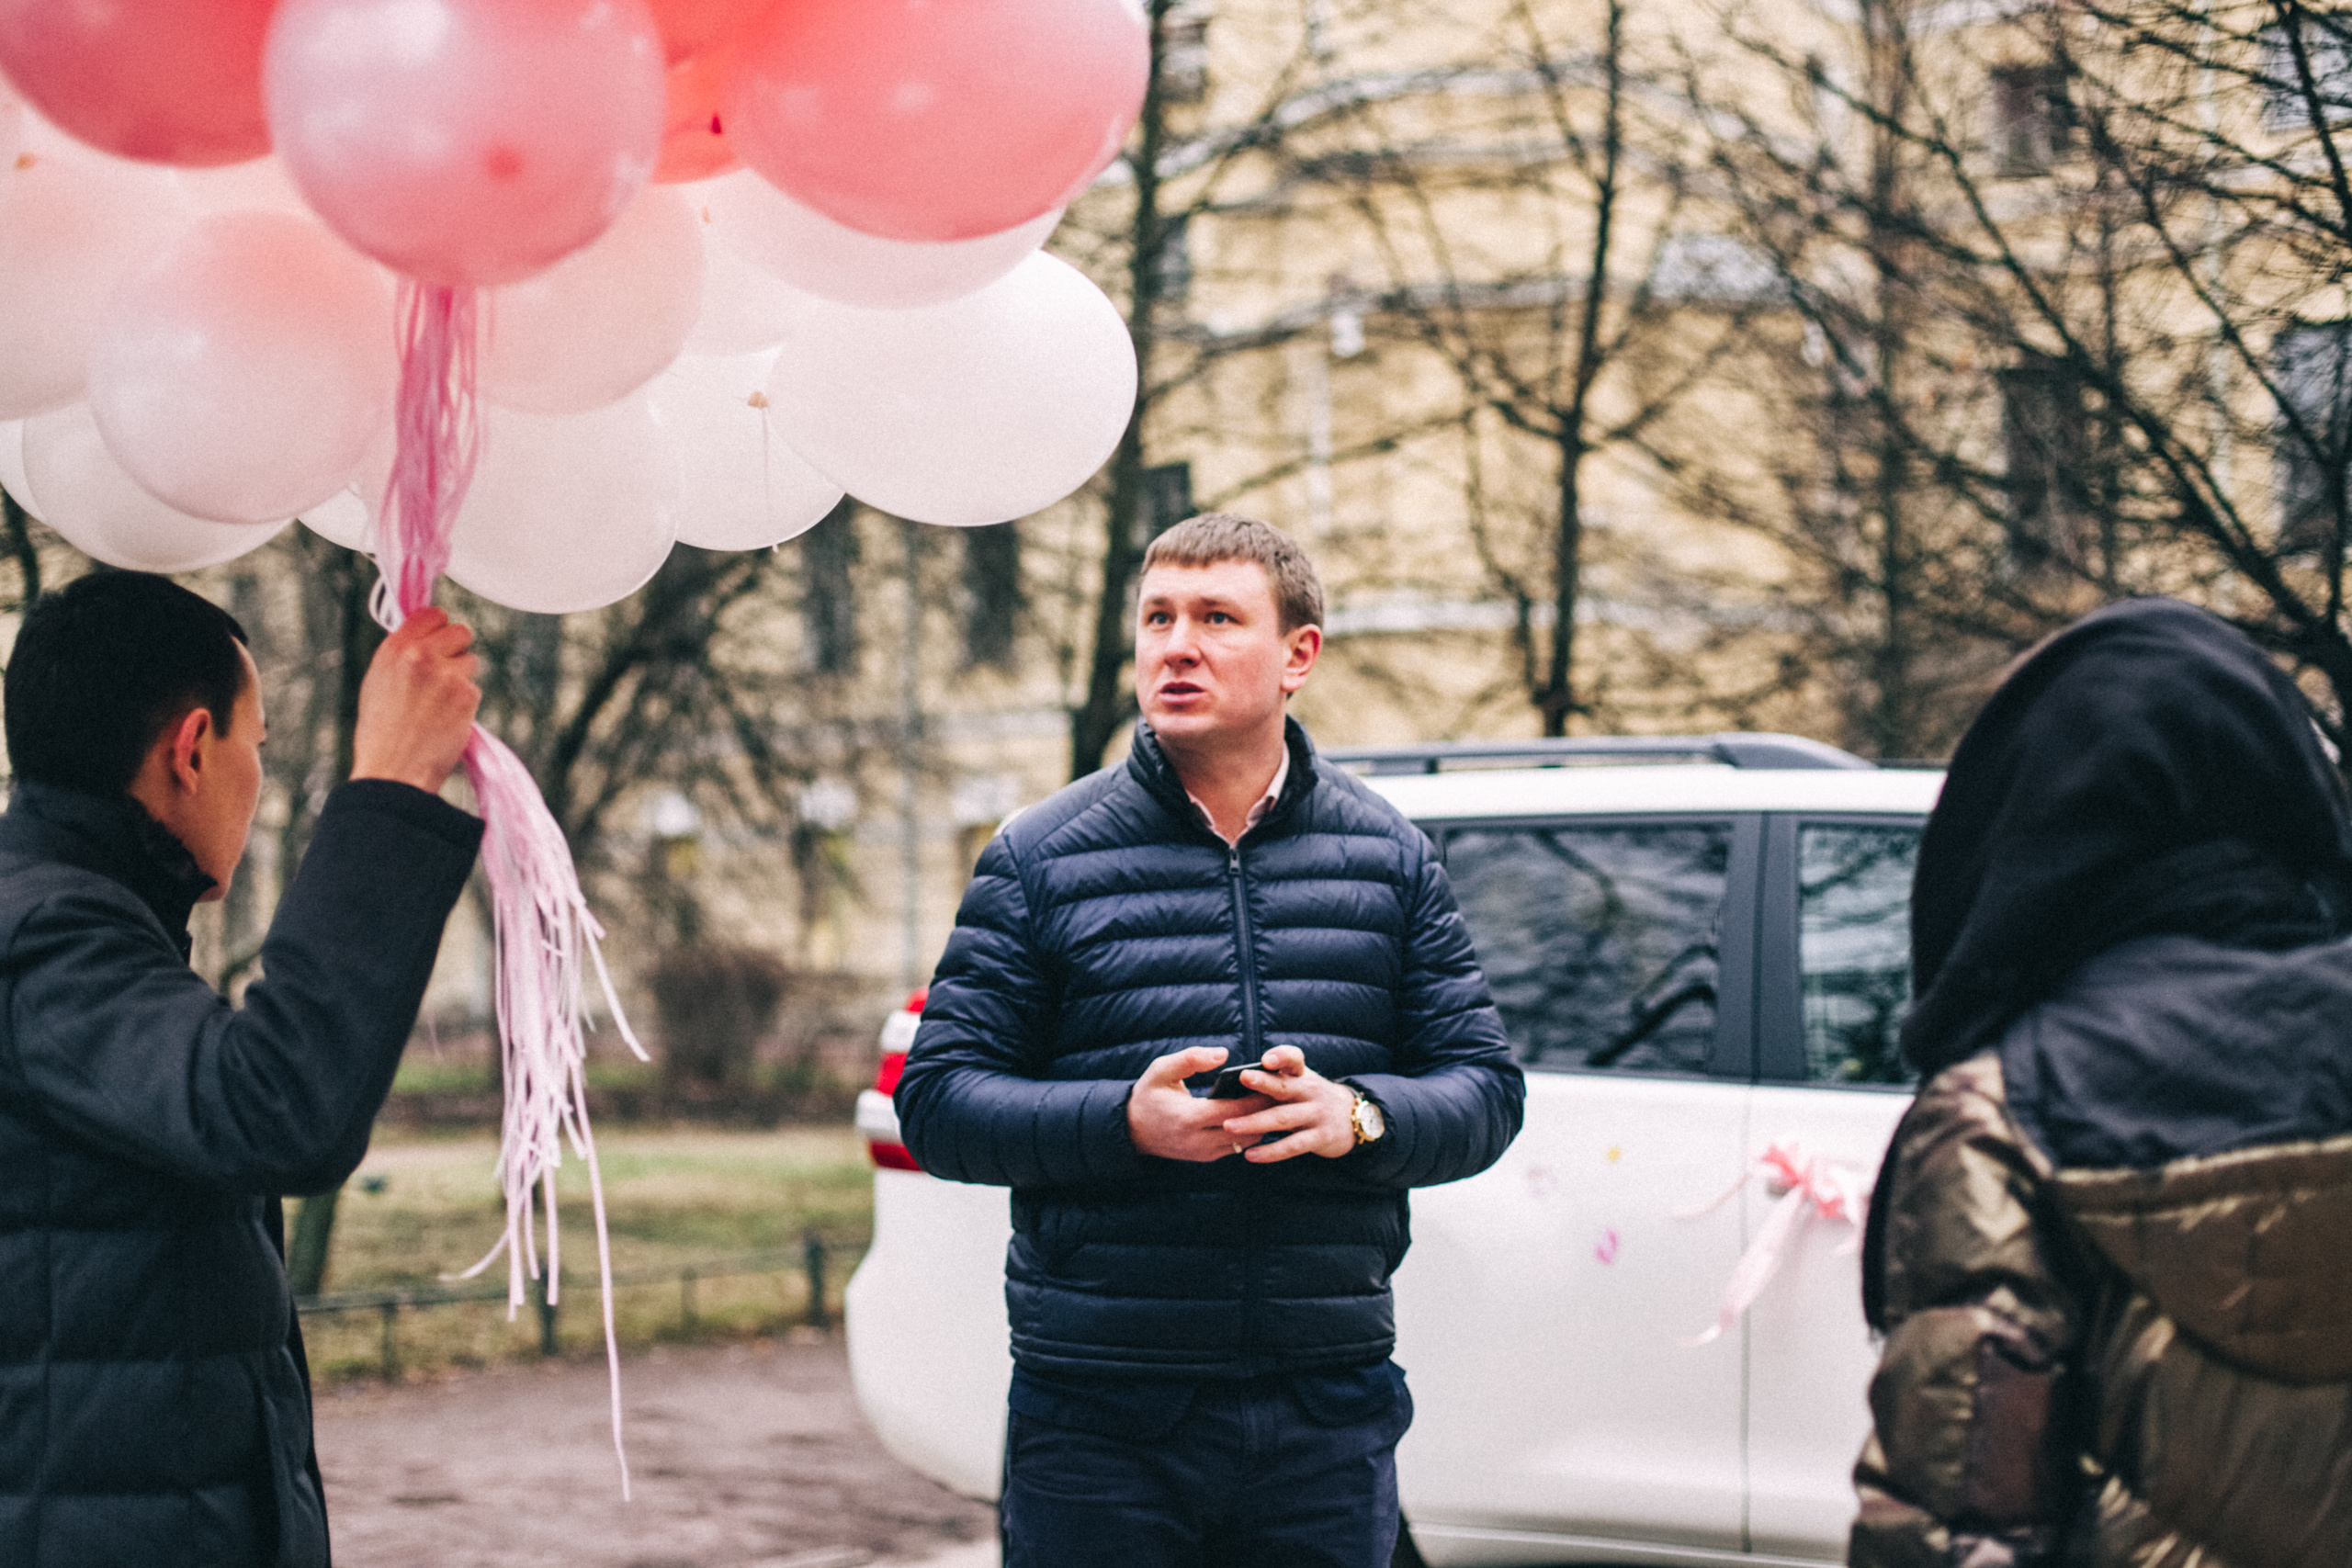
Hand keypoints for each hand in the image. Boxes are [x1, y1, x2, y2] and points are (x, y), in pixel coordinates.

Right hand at [350, 609, 481, 793]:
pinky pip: (475, 689)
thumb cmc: (381, 733)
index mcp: (394, 649)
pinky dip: (466, 703)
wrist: (393, 770)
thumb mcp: (378, 682)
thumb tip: (425, 639)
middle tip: (446, 673)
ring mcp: (446, 674)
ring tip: (440, 703)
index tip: (439, 638)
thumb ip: (402, 656)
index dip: (439, 627)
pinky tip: (447, 719)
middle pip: (460, 632)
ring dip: (462, 678)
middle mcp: (420, 655)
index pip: (431, 614)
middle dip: (457, 650)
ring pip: (471, 661)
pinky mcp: (466, 695)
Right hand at [1126, 1046, 1277, 1161]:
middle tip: (1283, 1091)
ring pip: (1245, 1141)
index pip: (1234, 1111)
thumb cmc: (1149, 1094)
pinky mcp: (1206, 1157)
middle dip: (1265, 1111)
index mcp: (1188, 1118)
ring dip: (1260, 1123)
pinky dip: (1249, 1131)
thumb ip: (1192, 1058)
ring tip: (1274, 1101)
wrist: (1132, 1130)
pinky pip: (1236, 1146)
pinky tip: (1258, 1114)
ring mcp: (1203, 1153)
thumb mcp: (1162, 1069)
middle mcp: (1198, 1141)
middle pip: (1245, 1129)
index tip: (1275, 1081)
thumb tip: (1224, 1054)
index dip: (1257, 1098)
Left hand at [1220, 1045, 1357, 1162]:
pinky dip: (1271, 1152)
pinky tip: (1250, 1155)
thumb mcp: (1300, 1082)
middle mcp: (1309, 1091)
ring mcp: (1316, 1114)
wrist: (1351, 1118)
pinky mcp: (1320, 1137)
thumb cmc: (1310, 1097)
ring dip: (1255, 1122)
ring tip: (1229, 1126)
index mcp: (1301, 1074)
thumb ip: (1274, 1081)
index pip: (1294, 1058)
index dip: (1281, 1057)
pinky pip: (1292, 1146)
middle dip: (1263, 1082)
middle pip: (1284, 1087)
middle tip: (1242, 1077)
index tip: (1265, 1059)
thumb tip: (1231, 1090)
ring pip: (1283, 1118)